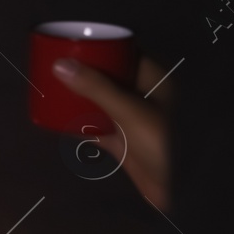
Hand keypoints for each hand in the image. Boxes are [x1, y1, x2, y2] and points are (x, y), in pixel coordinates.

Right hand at [52, 55, 172, 210]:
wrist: (182, 192)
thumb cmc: (164, 144)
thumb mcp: (130, 112)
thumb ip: (96, 88)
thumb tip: (59, 65)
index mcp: (155, 81)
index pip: (125, 52)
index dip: (100, 45)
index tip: (71, 40)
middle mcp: (144, 98)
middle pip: (109, 76)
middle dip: (83, 71)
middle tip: (54, 64)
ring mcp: (134, 121)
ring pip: (101, 101)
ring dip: (78, 96)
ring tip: (51, 87)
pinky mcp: (125, 144)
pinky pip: (97, 127)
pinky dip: (79, 122)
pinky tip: (58, 119)